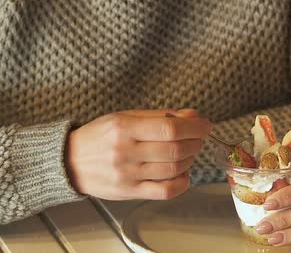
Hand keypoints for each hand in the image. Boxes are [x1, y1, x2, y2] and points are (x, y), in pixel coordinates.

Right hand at [65, 109, 211, 199]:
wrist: (69, 161)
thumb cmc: (100, 136)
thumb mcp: (126, 116)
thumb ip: (160, 116)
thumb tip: (193, 115)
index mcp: (124, 128)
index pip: (169, 128)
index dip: (195, 127)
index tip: (206, 125)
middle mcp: (125, 152)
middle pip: (175, 149)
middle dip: (196, 142)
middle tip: (199, 137)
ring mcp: (127, 175)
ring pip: (173, 169)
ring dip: (190, 159)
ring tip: (189, 151)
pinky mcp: (129, 192)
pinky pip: (164, 191)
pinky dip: (181, 183)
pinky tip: (183, 173)